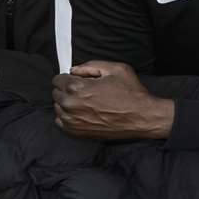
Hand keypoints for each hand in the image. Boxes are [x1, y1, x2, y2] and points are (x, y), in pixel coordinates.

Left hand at [53, 60, 175, 139]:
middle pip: (56, 93)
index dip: (69, 77)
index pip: (58, 79)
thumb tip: (74, 70)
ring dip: (67, 103)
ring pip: (58, 107)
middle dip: (67, 89)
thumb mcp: (116, 69)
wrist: (143, 118)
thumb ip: (90, 65)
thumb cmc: (131, 93)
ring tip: (86, 103)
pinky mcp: (76, 133)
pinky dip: (68, 117)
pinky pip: (61, 122)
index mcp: (77, 87)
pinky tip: (82, 113)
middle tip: (86, 91)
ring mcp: (72, 121)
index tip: (80, 80)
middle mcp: (70, 105)